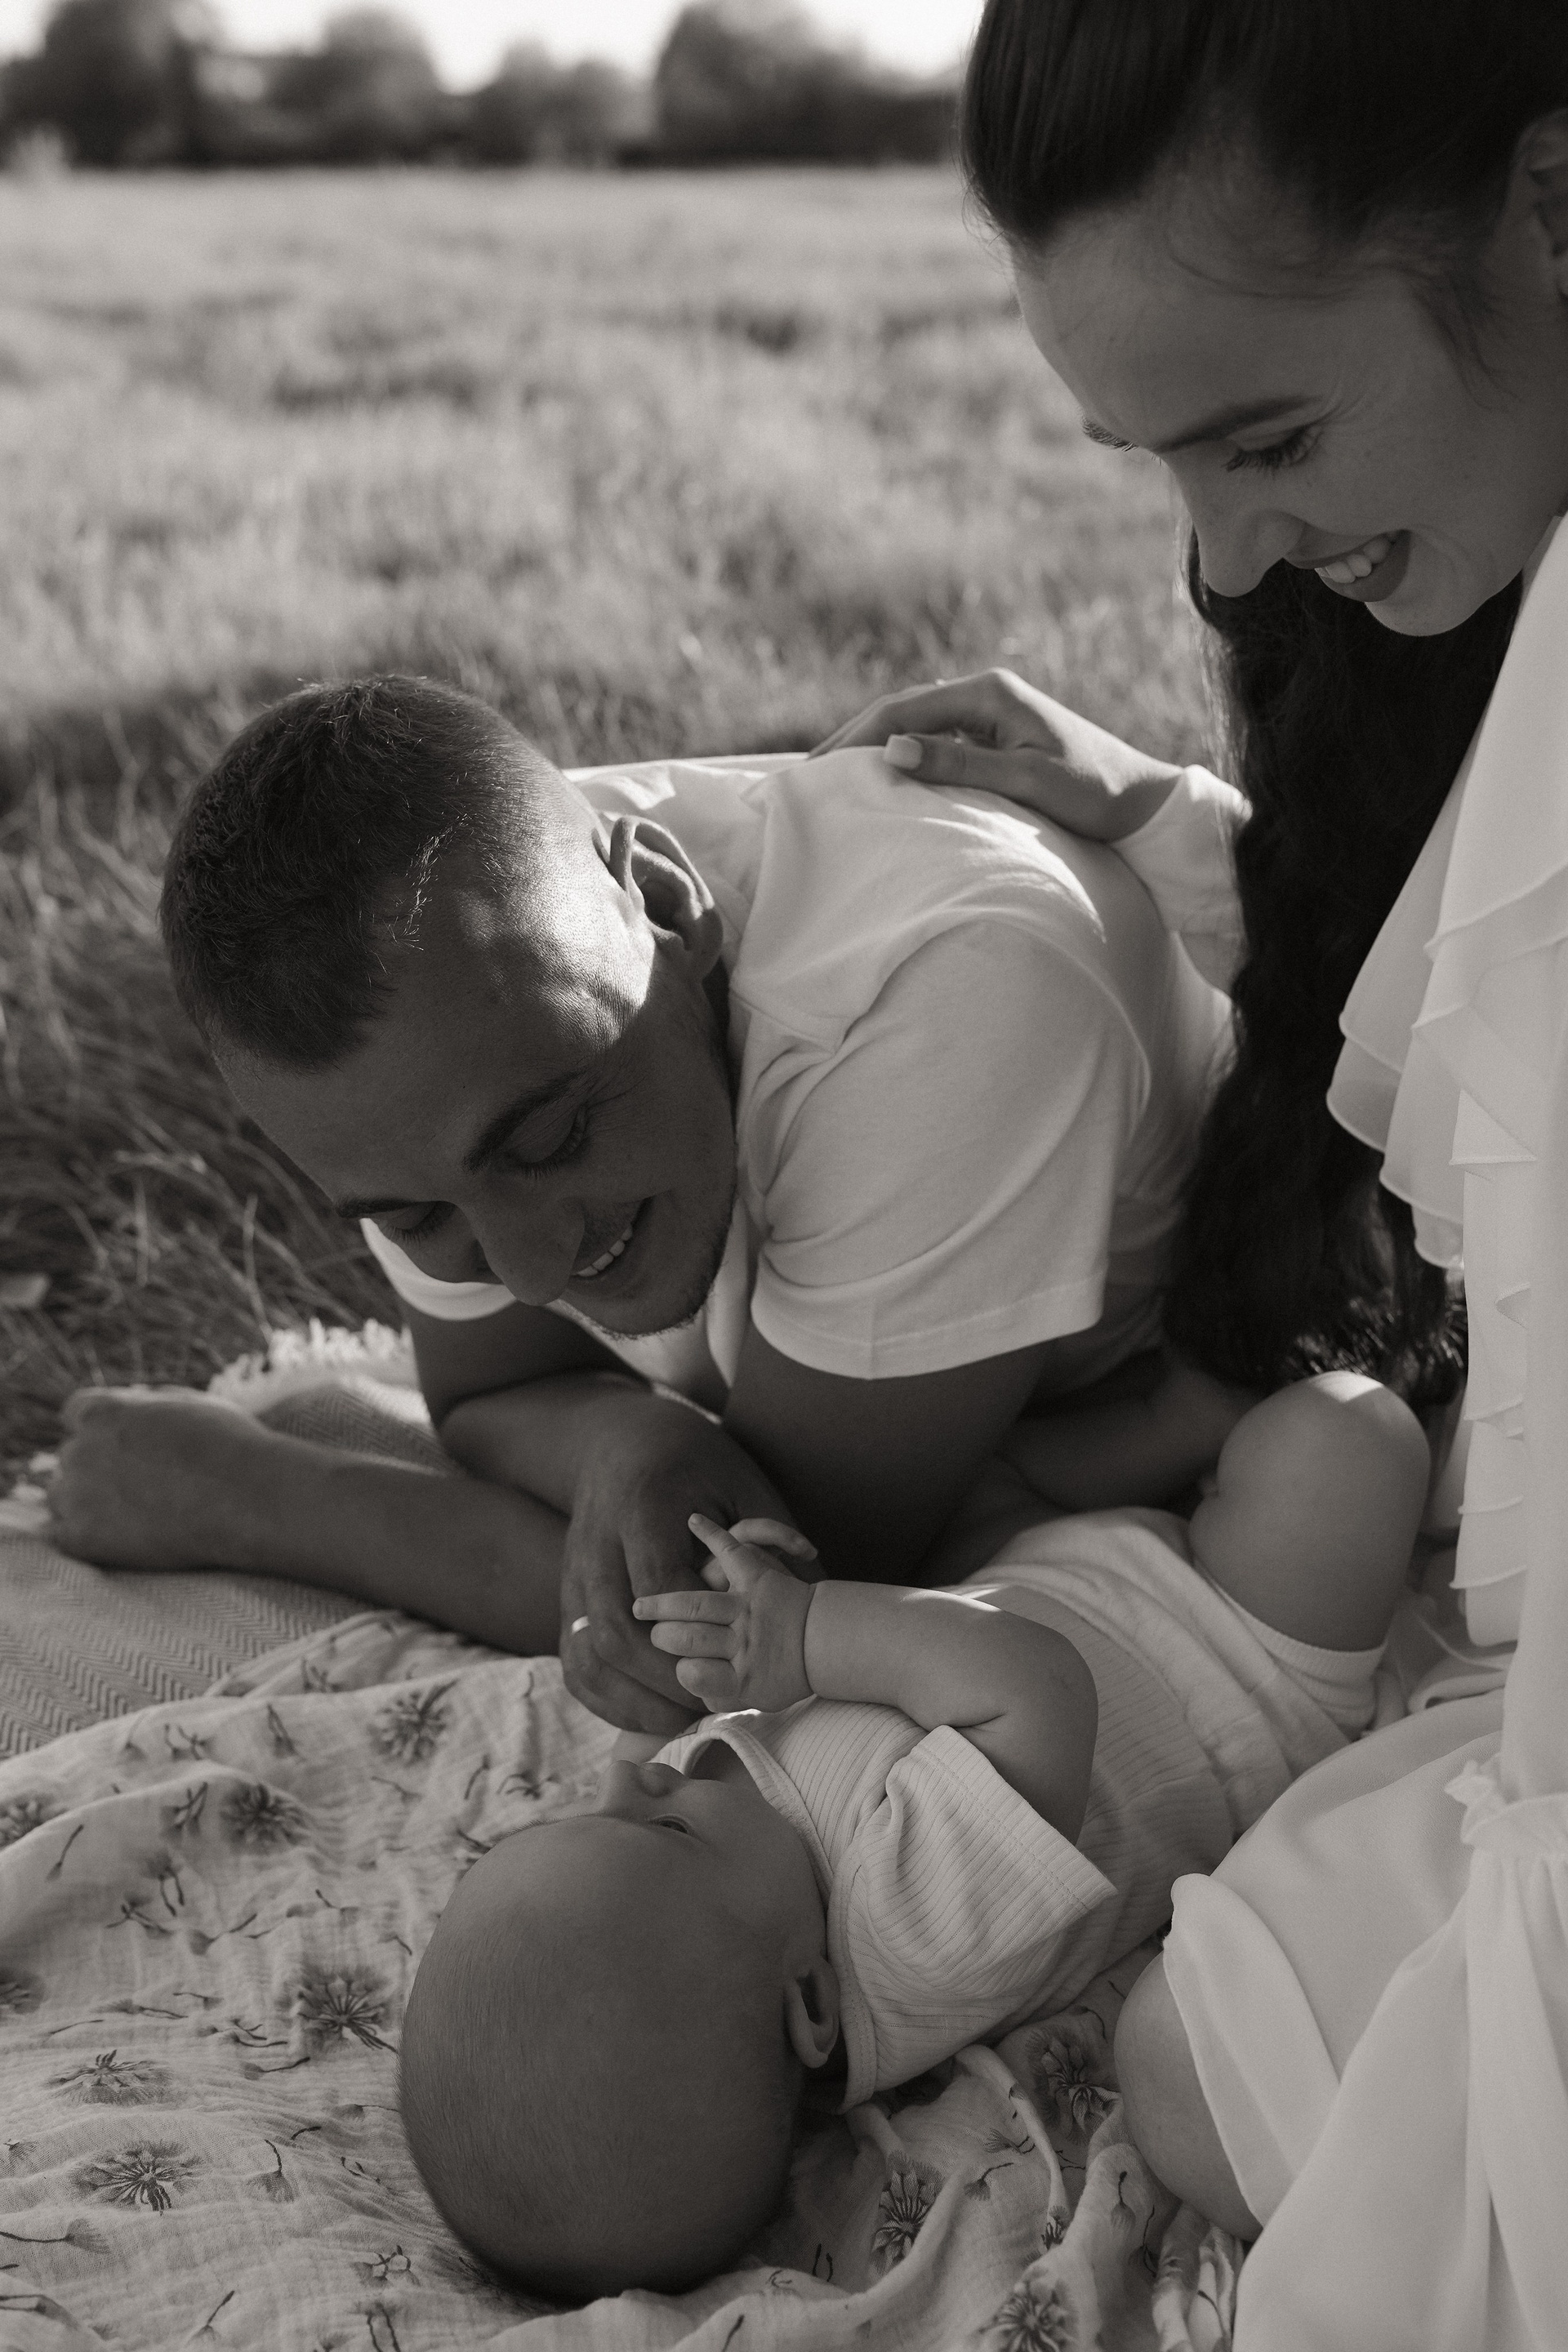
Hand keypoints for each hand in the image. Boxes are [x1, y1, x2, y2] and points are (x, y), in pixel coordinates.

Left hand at [48, 1387, 278, 1569]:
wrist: (247, 1498)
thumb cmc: (230, 1447)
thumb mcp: (191, 1404)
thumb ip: (149, 1405)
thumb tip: (135, 1407)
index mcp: (103, 1412)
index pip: (75, 1413)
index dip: (98, 1429)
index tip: (120, 1446)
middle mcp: (80, 1449)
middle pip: (71, 1457)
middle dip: (97, 1468)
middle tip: (139, 1487)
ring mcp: (75, 1496)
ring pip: (60, 1497)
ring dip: (84, 1503)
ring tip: (132, 1515)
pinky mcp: (79, 1538)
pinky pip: (60, 1536)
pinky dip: (83, 1538)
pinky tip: (117, 1539)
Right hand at [557, 1393, 800, 1735]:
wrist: (621, 1441)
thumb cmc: (691, 1462)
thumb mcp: (734, 1480)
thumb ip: (763, 1534)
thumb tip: (812, 1579)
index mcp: (640, 1510)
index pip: (658, 1587)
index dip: (693, 1635)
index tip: (727, 1662)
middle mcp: (596, 1545)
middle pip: (613, 1632)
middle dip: (660, 1680)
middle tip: (703, 1706)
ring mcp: (574, 1574)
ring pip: (586, 1654)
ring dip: (630, 1699)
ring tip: (678, 1721)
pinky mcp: (566, 1597)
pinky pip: (575, 1662)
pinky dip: (608, 1698)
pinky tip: (645, 1714)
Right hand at [811, 667, 1181, 842]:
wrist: (1144, 803)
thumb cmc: (1095, 792)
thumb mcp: (1027, 779)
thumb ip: (959, 763)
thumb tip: (890, 749)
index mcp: (988, 692)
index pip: (901, 708)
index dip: (853, 737)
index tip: (816, 770)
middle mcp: (985, 694)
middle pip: (900, 710)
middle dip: (852, 741)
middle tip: (806, 776)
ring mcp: (989, 715)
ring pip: (913, 726)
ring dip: (872, 748)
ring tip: (831, 780)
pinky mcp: (995, 737)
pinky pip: (934, 742)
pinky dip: (901, 758)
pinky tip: (880, 781)